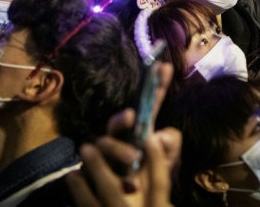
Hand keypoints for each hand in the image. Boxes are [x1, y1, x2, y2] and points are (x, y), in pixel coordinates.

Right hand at [65, 63, 179, 206]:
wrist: (136, 202)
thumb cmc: (150, 176)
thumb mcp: (166, 159)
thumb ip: (170, 145)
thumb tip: (161, 135)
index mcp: (142, 131)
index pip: (150, 105)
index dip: (157, 86)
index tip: (164, 67)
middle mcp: (122, 138)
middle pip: (118, 121)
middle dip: (122, 117)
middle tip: (132, 115)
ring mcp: (106, 155)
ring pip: (104, 145)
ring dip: (118, 149)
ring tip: (133, 158)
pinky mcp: (93, 173)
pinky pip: (89, 169)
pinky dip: (95, 172)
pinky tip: (103, 177)